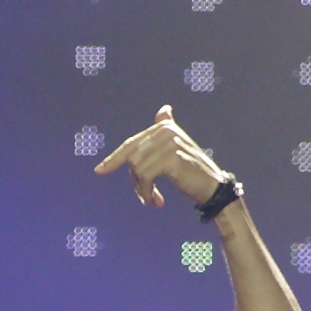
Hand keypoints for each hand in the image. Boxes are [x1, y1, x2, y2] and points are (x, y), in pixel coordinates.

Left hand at [95, 105, 224, 210]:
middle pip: (132, 157)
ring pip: (137, 169)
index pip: (131, 144)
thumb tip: (164, 109)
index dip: (114, 159)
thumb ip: (166, 129)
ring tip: (152, 199)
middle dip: (135, 180)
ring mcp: (169, 142)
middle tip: (146, 197)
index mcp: (164, 126)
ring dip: (142, 189)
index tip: (98, 171)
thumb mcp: (175, 149)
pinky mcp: (172, 157)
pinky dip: (147, 191)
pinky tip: (156, 201)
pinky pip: (145, 176)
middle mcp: (165, 130)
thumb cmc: (191, 171)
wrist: (212, 186)